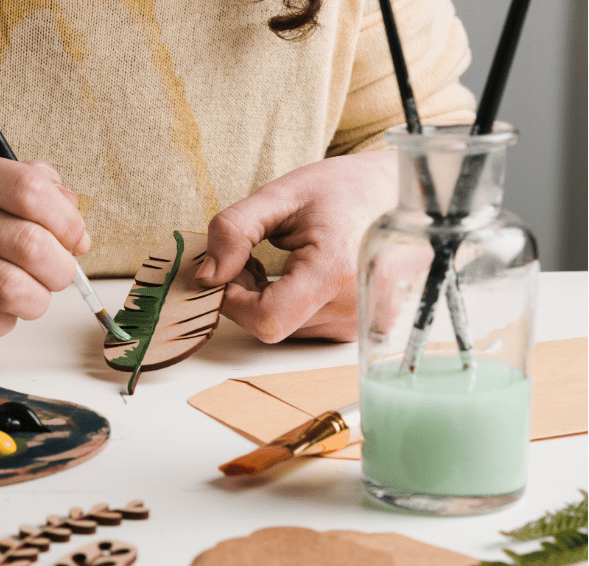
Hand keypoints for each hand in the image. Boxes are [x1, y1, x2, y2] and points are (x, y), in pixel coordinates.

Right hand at [0, 151, 88, 335]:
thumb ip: (23, 187)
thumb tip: (75, 218)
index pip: (32, 191)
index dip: (67, 221)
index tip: (74, 240)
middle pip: (28, 244)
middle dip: (59, 269)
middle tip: (58, 276)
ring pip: (9, 287)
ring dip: (36, 301)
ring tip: (33, 298)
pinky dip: (5, 320)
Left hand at [195, 150, 397, 341]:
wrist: (407, 192)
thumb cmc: (345, 189)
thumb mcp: (281, 195)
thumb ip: (234, 230)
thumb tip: (206, 276)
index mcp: (335, 271)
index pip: (265, 319)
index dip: (233, 300)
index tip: (225, 271)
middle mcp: (354, 307)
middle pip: (271, 324)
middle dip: (246, 294)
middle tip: (251, 255)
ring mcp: (361, 322)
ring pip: (285, 329)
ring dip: (267, 301)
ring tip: (281, 260)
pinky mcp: (361, 328)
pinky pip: (306, 328)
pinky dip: (290, 306)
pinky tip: (299, 276)